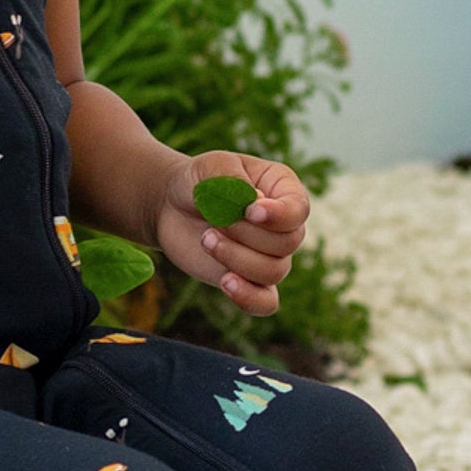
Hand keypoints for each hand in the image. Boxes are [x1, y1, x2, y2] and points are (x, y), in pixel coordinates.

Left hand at [156, 152, 308, 316]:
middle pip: (288, 243)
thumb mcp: (212, 167)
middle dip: (246, 234)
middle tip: (214, 221)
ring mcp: (268, 255)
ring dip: (236, 258)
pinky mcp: (249, 280)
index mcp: (282, 190)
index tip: (249, 211)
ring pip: (274, 271)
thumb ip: (233, 181)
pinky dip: (249, 298)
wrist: (172, 206)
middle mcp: (283, 226)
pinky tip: (226, 282)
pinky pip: (265, 303)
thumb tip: (256, 204)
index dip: (279, 216)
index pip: (299, 210)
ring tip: (206, 240)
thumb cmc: (199, 180)